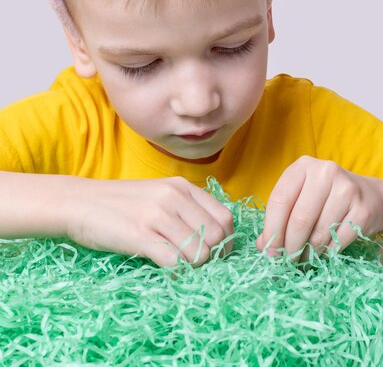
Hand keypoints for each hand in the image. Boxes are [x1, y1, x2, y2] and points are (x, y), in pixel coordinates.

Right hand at [63, 176, 233, 266]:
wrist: (78, 202)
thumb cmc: (120, 203)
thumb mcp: (158, 194)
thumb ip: (185, 209)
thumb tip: (214, 238)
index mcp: (182, 186)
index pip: (225, 218)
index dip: (226, 242)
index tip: (214, 255)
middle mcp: (174, 196)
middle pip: (217, 237)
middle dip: (213, 258)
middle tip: (196, 266)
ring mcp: (157, 214)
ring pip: (200, 252)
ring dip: (194, 267)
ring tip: (179, 267)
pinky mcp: (140, 234)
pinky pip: (175, 262)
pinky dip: (176, 273)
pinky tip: (166, 271)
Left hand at [256, 155, 382, 261]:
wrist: (370, 196)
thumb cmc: (325, 198)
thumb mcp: (300, 198)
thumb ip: (280, 217)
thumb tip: (263, 246)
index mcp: (303, 166)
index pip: (279, 200)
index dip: (272, 230)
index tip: (269, 253)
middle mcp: (325, 172)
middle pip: (299, 219)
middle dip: (289, 247)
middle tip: (285, 263)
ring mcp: (347, 189)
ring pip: (318, 234)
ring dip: (307, 254)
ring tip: (303, 259)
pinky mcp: (363, 210)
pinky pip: (338, 242)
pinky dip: (326, 254)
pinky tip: (322, 254)